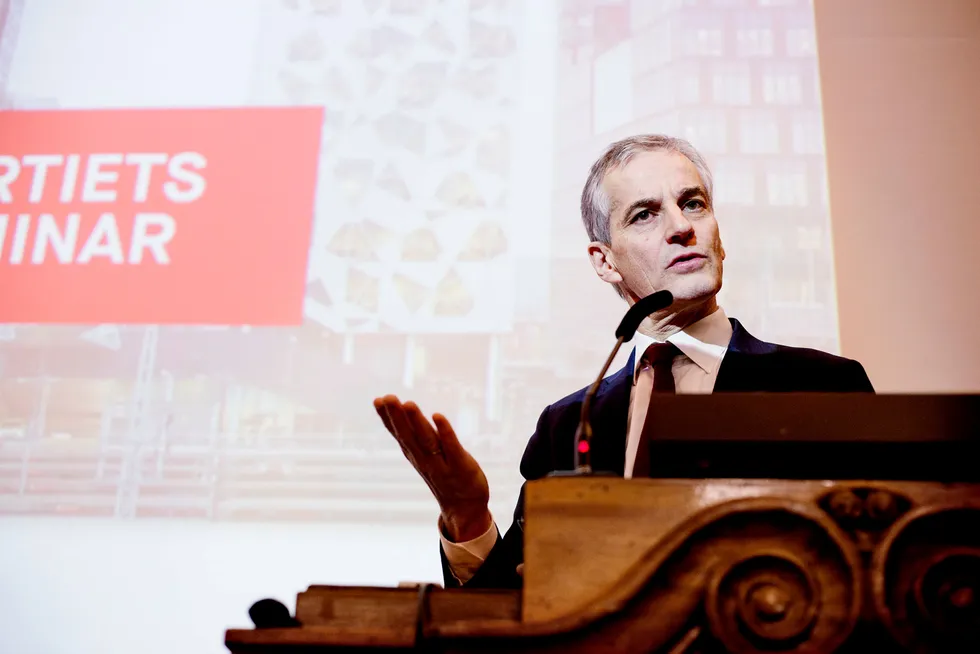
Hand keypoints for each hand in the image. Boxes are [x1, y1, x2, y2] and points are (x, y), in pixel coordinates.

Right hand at [374, 395, 491, 541]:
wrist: (465, 508)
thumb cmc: (446, 476)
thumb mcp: (427, 457)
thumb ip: (417, 437)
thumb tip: (403, 414)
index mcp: (415, 455)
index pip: (399, 434)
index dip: (387, 418)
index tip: (377, 400)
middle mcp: (424, 459)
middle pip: (408, 435)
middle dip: (397, 416)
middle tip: (387, 397)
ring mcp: (441, 463)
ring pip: (426, 439)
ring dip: (417, 422)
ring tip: (407, 403)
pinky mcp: (461, 466)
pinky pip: (451, 447)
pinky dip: (444, 431)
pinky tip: (437, 416)